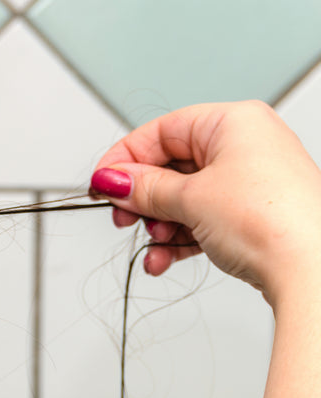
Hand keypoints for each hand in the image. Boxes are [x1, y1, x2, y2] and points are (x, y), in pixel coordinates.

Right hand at [91, 100, 320, 307]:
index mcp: (233, 122)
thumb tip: (112, 180)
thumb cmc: (272, 221)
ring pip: (183, 198)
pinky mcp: (251, 214)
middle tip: (124, 217)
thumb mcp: (189, 199)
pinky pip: (201, 219)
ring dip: (159, 226)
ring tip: (154, 244)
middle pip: (170, 166)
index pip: (161, 131)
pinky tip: (163, 258)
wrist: (311, 269)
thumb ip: (143, 188)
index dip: (125, 159)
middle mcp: (245, 145)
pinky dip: (178, 239)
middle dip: (144, 199)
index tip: (102, 185)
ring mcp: (250, 181)